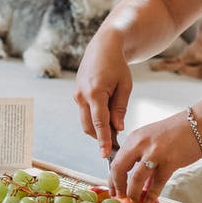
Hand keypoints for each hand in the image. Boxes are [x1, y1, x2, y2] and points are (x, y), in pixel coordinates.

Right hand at [73, 34, 131, 162]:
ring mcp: (77, 95)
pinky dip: (95, 119)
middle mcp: (82, 95)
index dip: (103, 140)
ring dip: (98, 129)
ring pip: (85, 121)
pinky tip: (107, 116)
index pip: (99, 123)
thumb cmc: (117, 65)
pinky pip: (85, 113)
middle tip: (116, 144)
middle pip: (89, 126)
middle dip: (100, 137)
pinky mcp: (76, 94)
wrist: (103, 47)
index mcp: (95, 92)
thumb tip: (118, 128)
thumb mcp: (125, 86)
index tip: (106, 155)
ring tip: (114, 128)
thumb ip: (120, 108)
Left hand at [110, 112, 201, 202]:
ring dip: (133, 192)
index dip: (112, 178)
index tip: (112, 188)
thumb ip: (142, 159)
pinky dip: (151, 194)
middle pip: (120, 169)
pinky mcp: (169, 162)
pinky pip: (157, 183)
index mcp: (134, 138)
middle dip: (118, 186)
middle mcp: (141, 144)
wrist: (197, 124)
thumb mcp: (151, 140)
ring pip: (136, 178)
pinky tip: (149, 201)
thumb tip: (138, 182)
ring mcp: (155, 153)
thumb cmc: (175, 131)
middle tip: (119, 196)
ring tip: (134, 199)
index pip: (116, 160)